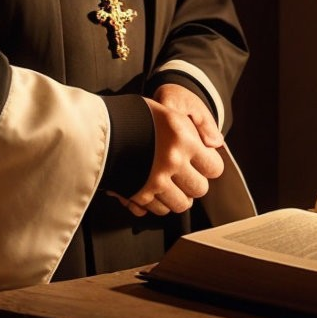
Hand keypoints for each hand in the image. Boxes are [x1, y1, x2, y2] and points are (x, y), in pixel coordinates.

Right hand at [111, 86, 224, 216]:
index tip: (201, 162)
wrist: (100, 125)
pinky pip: (160, 209)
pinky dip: (159, 202)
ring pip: (181, 204)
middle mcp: (171, 161)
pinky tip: (154, 188)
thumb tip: (216, 143)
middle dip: (194, 183)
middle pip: (199, 189)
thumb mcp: (172, 108)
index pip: (214, 167)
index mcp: (182, 138)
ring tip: (170, 183)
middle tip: (184, 174)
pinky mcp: (139, 193)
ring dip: (178, 196)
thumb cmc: (138, 115)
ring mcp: (155, 179)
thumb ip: (200, 124)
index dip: (208, 165)